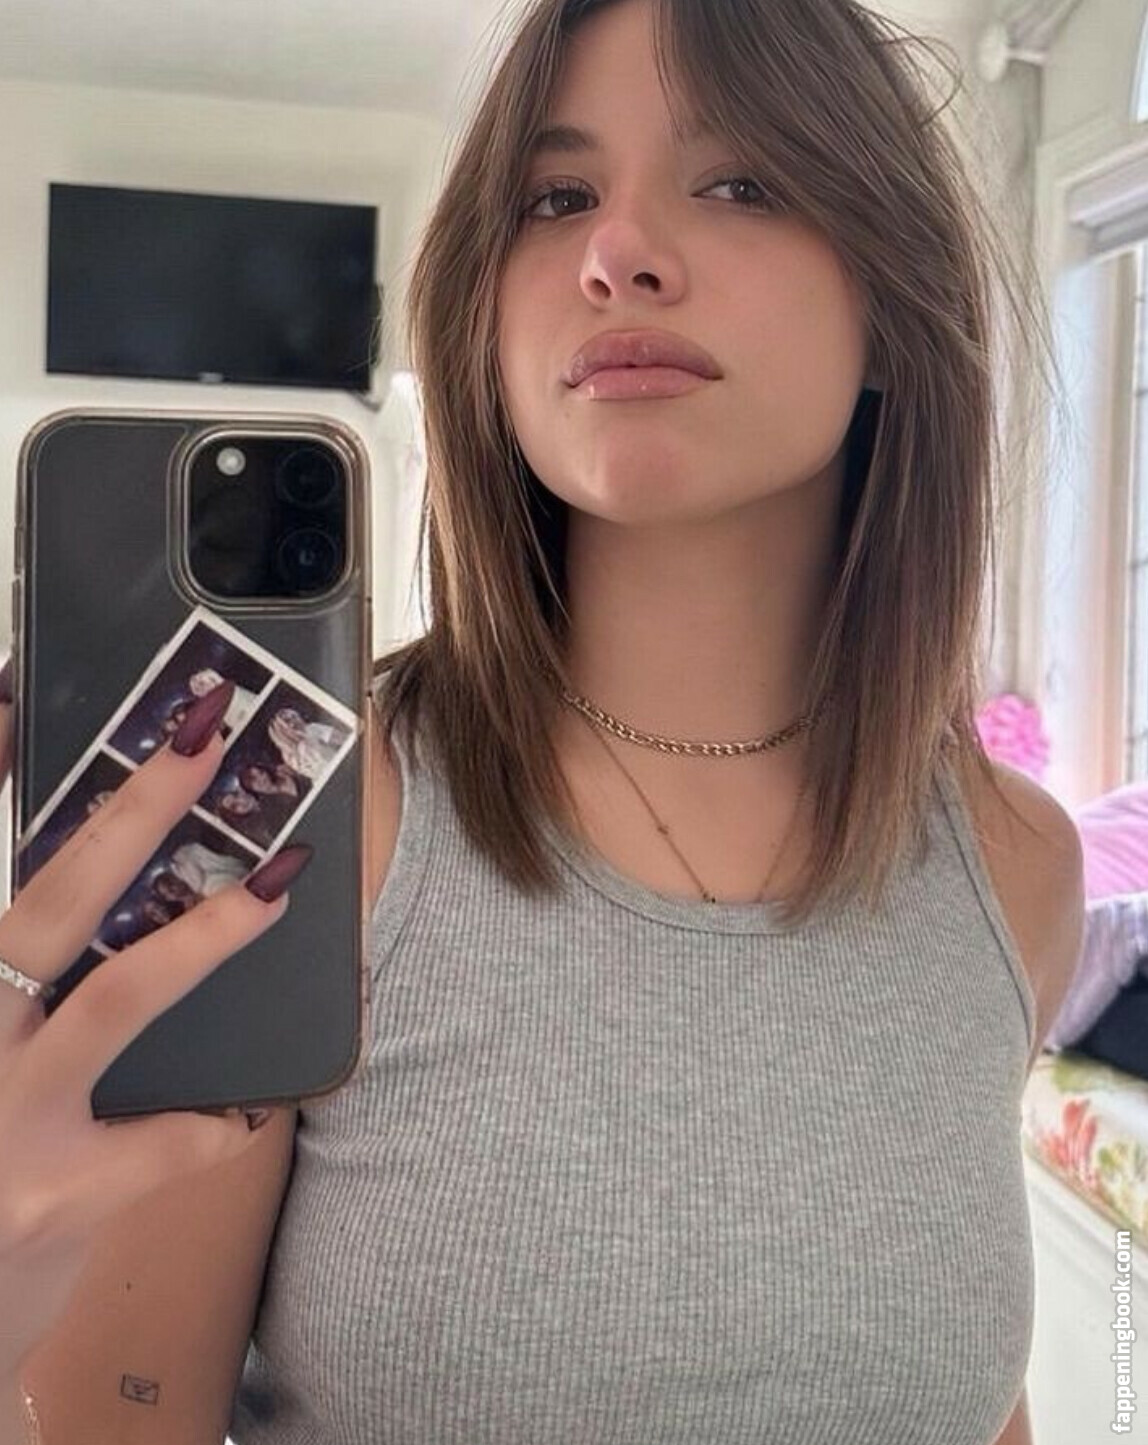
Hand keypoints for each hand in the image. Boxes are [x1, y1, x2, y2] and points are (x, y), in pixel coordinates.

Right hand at [0, 672, 311, 1376]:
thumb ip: (31, 971)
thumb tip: (102, 878)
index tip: (27, 693)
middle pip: (50, 899)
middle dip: (134, 808)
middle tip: (203, 731)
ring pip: (118, 997)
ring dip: (207, 934)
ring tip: (276, 886)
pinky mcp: (50, 1200)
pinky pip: (172, 1138)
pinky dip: (219, 1116)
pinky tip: (243, 1107)